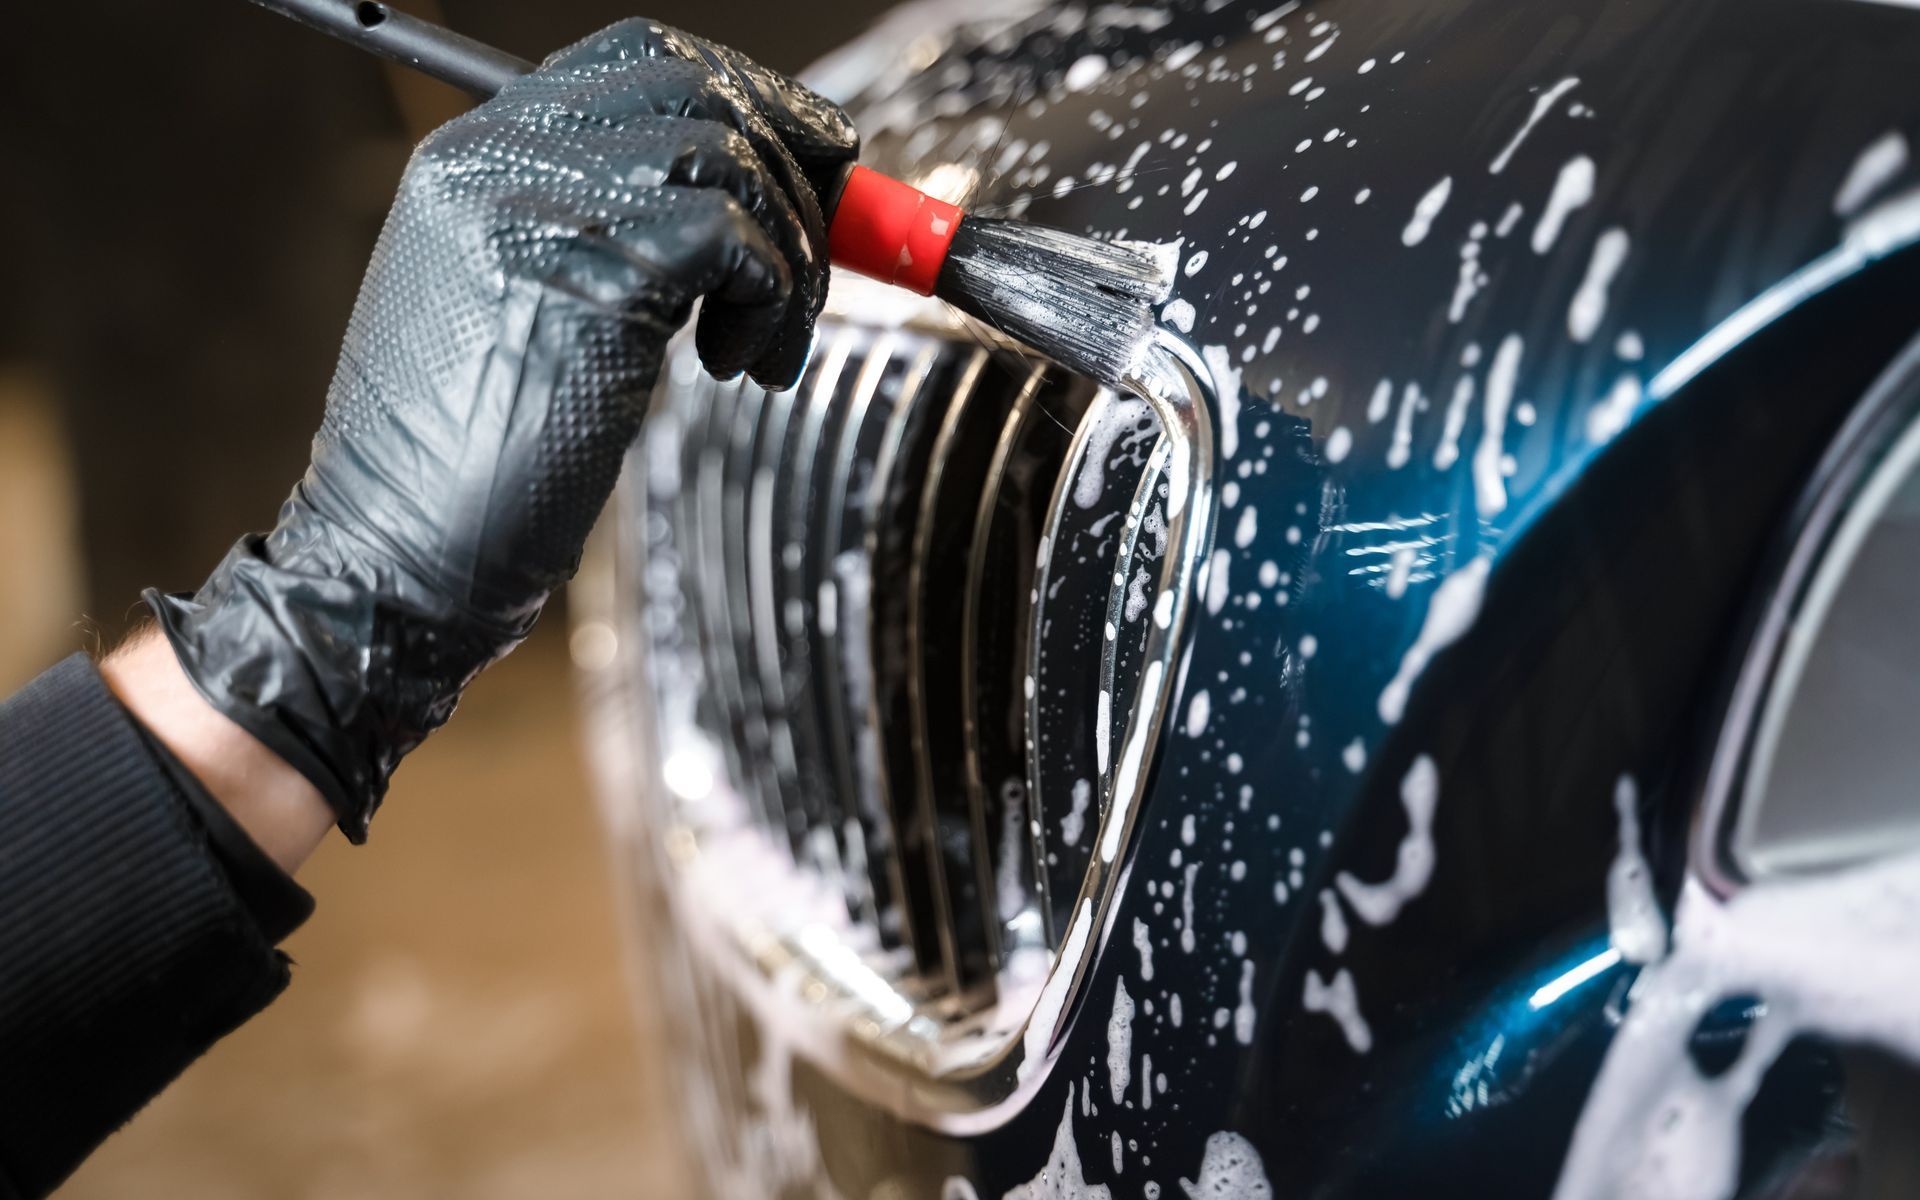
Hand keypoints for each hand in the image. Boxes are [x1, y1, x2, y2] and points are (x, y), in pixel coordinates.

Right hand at [146, 20, 858, 839]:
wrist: (393, 554)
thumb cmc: (471, 459)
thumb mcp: (530, 308)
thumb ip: (617, 230)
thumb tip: (761, 202)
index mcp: (476, 151)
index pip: (640, 59)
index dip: (747, 95)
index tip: (807, 160)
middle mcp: (499, 156)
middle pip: (697, 85)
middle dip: (792, 160)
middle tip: (819, 251)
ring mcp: (539, 207)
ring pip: (731, 160)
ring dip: (790, 255)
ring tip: (766, 343)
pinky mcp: (593, 275)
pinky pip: (738, 240)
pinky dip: (772, 301)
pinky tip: (735, 368)